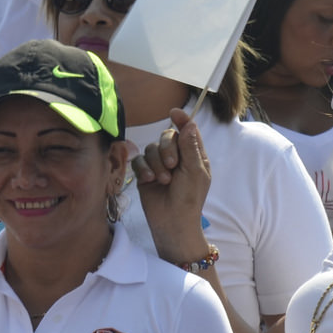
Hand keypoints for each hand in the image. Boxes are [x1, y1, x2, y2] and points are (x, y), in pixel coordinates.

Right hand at [132, 107, 212, 262]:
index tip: (174, 112)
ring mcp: (159, 164)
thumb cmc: (189, 198)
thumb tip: (189, 123)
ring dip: (157, 163)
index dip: (182, 120)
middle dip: (167, 148)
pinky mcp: (145, 173)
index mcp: (193, 155)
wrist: (172, 221)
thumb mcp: (194, 171)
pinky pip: (139, 160)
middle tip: (173, 166)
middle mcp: (176, 157)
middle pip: (166, 136)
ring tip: (163, 181)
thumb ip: (190, 146)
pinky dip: (143, 169)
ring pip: (151, 148)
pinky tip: (149, 180)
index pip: (187, 131)